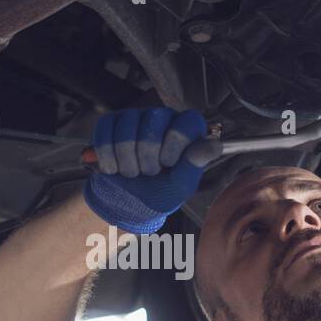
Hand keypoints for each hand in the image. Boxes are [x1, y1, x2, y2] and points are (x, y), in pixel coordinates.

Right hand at [84, 107, 220, 233]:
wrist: (127, 203)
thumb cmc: (159, 192)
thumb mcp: (181, 186)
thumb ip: (196, 165)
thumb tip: (214, 145)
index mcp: (185, 129)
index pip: (187, 120)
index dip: (175, 143)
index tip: (168, 164)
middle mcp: (162, 117)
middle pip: (153, 121)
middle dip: (148, 157)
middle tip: (149, 172)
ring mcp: (135, 117)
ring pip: (127, 128)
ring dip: (127, 161)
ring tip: (132, 172)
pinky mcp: (110, 123)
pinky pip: (105, 132)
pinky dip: (108, 158)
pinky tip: (114, 168)